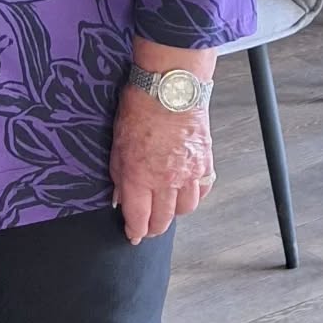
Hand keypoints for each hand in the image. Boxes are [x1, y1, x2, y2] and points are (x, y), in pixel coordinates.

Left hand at [109, 84, 214, 244]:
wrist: (170, 87)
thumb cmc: (140, 106)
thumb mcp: (117, 141)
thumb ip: (119, 173)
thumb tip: (120, 195)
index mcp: (139, 175)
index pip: (138, 217)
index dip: (134, 231)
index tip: (132, 235)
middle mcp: (165, 180)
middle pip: (163, 220)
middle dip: (153, 228)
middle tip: (147, 229)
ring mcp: (188, 174)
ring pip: (184, 210)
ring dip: (174, 214)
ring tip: (165, 210)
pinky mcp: (205, 164)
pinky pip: (202, 192)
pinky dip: (194, 196)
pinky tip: (185, 192)